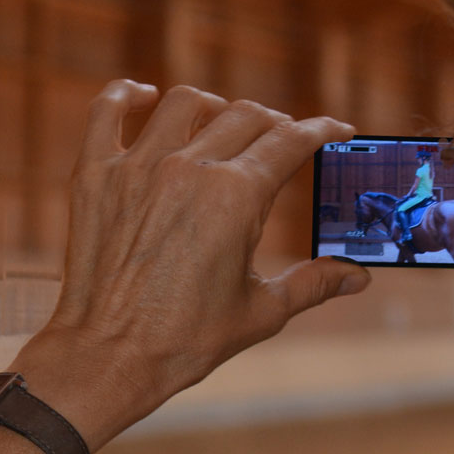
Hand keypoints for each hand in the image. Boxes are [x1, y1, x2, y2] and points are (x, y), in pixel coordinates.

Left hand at [10, 82, 368, 447]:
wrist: (109, 356)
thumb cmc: (185, 340)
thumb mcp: (261, 312)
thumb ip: (313, 284)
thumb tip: (359, 278)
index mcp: (236, 197)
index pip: (290, 141)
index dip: (321, 131)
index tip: (335, 131)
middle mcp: (188, 169)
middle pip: (244, 117)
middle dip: (273, 124)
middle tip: (280, 140)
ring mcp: (136, 167)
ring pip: (183, 103)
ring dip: (212, 107)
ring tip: (220, 123)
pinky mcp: (94, 176)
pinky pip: (105, 112)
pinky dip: (125, 96)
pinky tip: (143, 97)